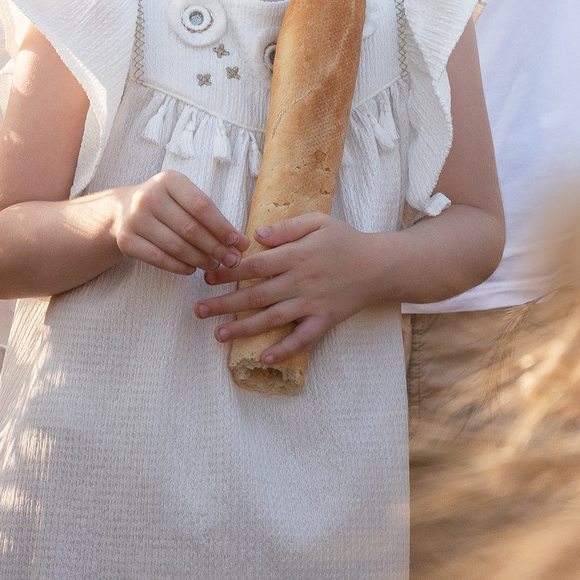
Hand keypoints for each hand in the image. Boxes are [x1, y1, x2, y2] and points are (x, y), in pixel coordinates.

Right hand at [107, 171, 243, 276]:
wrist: (122, 210)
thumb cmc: (166, 205)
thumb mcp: (184, 198)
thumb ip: (211, 217)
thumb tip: (240, 243)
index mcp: (169, 180)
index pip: (202, 206)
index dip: (222, 226)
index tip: (238, 242)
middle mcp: (149, 197)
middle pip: (190, 229)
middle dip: (215, 248)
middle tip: (232, 260)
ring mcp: (135, 219)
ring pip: (176, 246)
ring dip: (200, 260)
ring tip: (214, 265)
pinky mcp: (126, 241)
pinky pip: (159, 259)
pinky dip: (179, 267)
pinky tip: (192, 269)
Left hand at [193, 214, 382, 364]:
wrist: (380, 266)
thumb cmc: (346, 240)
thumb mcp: (318, 221)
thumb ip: (286, 228)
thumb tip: (256, 236)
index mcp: (296, 256)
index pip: (255, 266)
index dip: (228, 272)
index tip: (207, 276)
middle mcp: (300, 281)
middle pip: (256, 295)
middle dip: (224, 303)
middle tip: (199, 310)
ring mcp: (312, 303)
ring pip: (272, 318)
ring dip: (244, 328)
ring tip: (218, 335)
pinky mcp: (325, 320)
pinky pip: (303, 338)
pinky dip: (285, 349)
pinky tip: (265, 357)